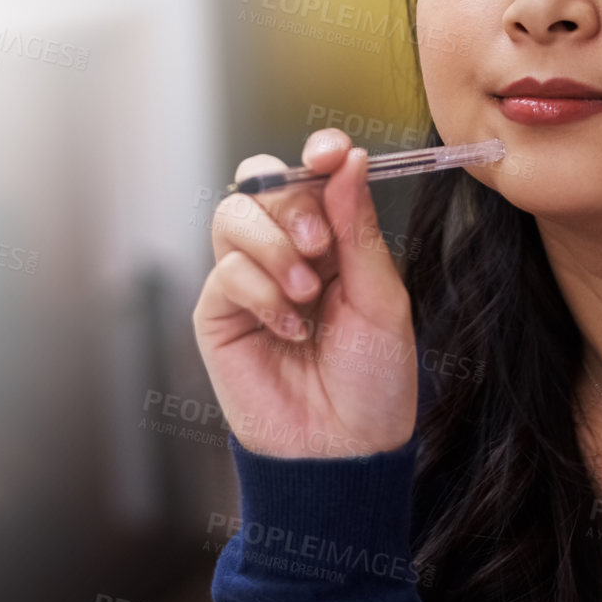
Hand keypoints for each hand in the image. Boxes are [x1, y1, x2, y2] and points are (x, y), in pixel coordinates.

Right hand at [191, 129, 418, 458]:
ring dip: (275, 247)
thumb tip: (350, 160)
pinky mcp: (219, 313)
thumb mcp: (382, 297)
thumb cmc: (373, 381)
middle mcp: (287, 251)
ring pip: (235, 215)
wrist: (345, 448)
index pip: (313, 175)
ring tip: (307, 293)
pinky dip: (262, 293)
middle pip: (265, 182)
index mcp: (333, 240)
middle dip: (293, 203)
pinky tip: (289, 330)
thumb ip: (359, 228)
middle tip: (321, 247)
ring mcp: (249, 280)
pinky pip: (226, 271)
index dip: (318, 153)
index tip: (331, 152)